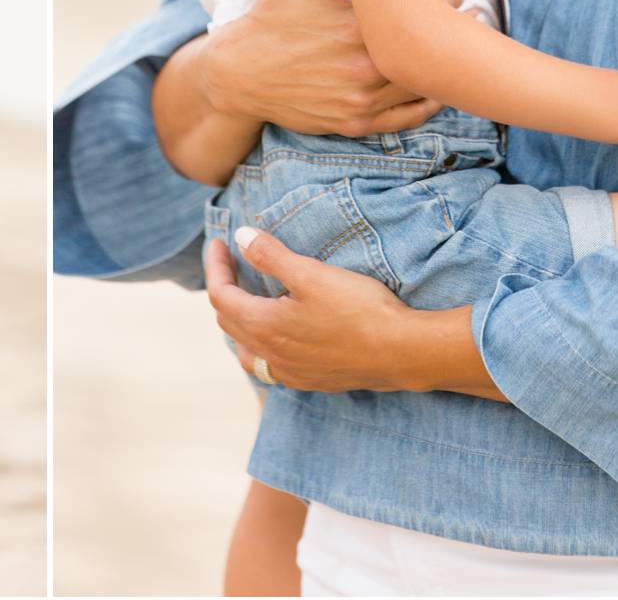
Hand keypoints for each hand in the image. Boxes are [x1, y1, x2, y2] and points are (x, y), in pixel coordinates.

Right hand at [203, 0, 461, 136]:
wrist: (240, 73)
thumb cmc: (271, 19)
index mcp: (355, 30)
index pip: (414, 14)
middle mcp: (363, 69)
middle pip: (424, 51)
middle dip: (449, 32)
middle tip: (471, 16)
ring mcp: (360, 100)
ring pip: (420, 87)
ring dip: (445, 69)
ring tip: (462, 50)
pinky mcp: (354, 122)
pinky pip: (405, 118)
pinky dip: (427, 103)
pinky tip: (440, 89)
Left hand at [203, 229, 410, 392]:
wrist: (401, 352)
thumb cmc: (358, 310)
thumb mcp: (312, 274)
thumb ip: (271, 255)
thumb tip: (241, 237)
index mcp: (264, 326)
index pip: (221, 295)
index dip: (216, 266)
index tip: (220, 243)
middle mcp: (270, 356)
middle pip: (228, 321)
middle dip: (225, 289)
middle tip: (233, 263)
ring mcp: (290, 373)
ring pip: (246, 350)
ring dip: (239, 322)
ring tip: (247, 299)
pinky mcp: (311, 380)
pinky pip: (270, 366)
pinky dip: (261, 345)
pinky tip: (278, 335)